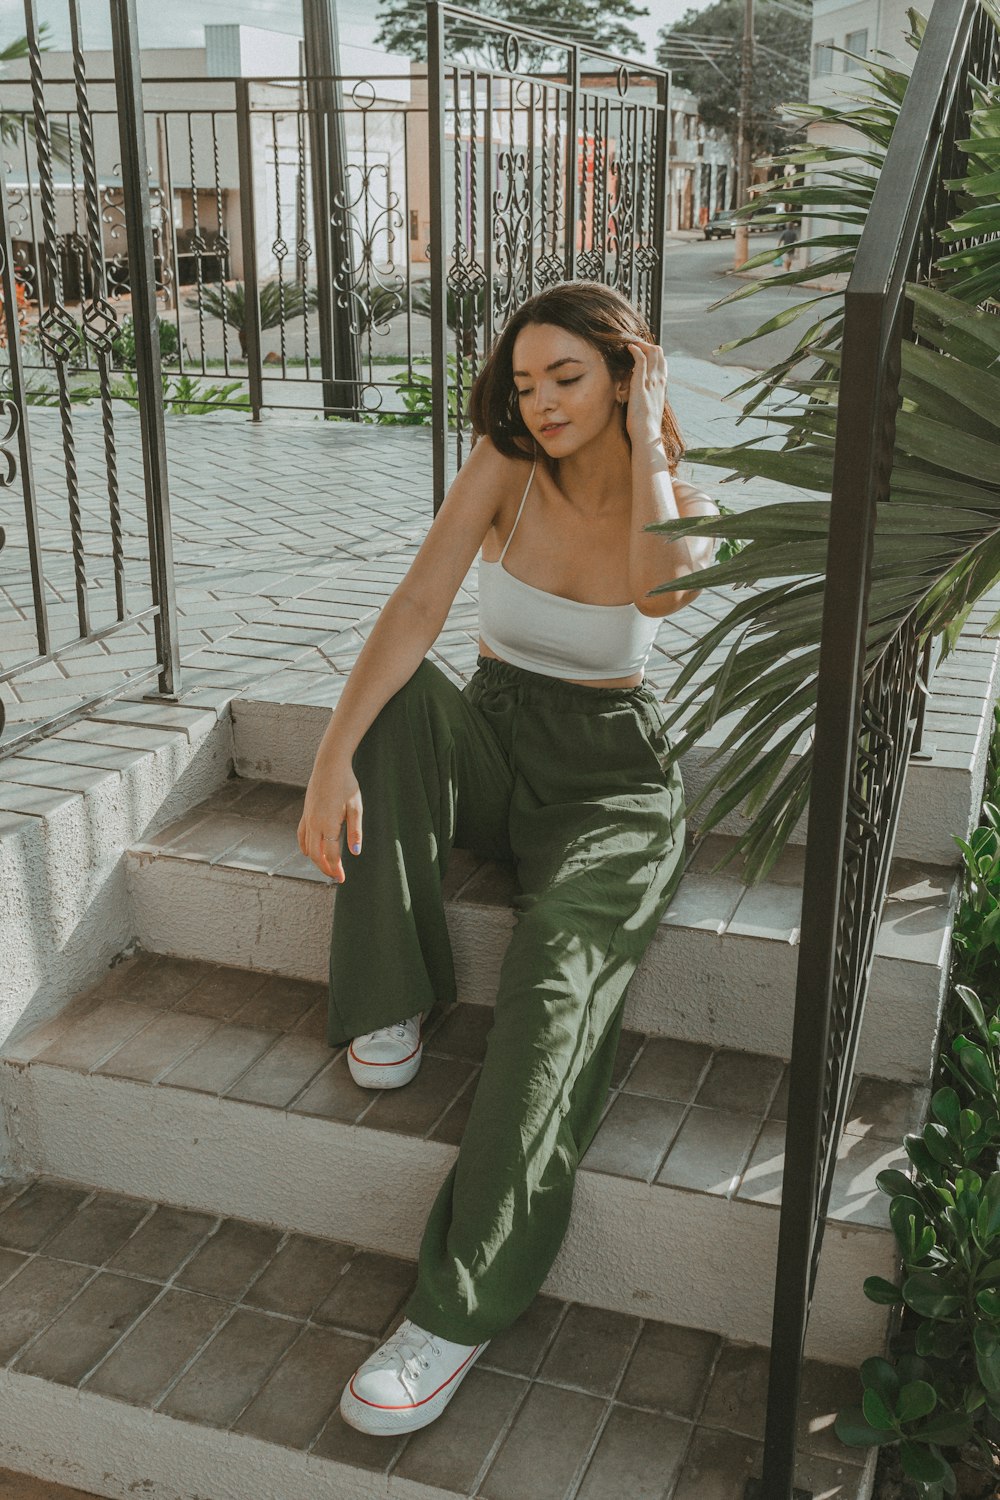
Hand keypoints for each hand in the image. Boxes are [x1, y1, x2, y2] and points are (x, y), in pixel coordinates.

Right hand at [297, 759, 363, 882]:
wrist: (329, 765)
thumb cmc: (346, 784)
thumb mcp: (356, 807)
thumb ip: (355, 831)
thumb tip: (355, 853)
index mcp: (328, 824)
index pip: (331, 854)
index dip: (336, 869)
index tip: (342, 879)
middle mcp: (315, 824)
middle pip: (316, 855)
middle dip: (325, 868)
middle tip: (337, 876)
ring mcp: (308, 818)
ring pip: (308, 847)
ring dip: (316, 859)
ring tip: (327, 866)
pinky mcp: (305, 813)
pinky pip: (302, 835)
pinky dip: (305, 847)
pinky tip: (310, 852)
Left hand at [623, 338, 667, 446]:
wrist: (647, 434)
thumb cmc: (646, 426)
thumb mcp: (650, 409)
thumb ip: (648, 398)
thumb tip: (642, 396)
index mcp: (662, 386)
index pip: (662, 362)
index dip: (654, 354)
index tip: (643, 352)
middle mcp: (659, 381)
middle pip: (659, 353)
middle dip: (647, 345)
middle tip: (636, 345)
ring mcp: (651, 381)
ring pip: (652, 353)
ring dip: (641, 344)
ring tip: (631, 344)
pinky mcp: (641, 384)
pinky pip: (641, 360)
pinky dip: (635, 350)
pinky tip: (629, 348)